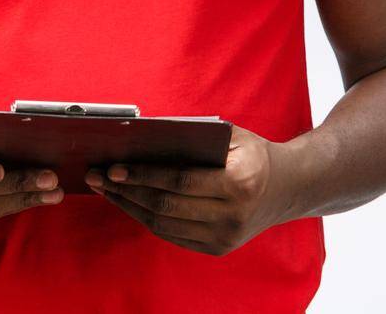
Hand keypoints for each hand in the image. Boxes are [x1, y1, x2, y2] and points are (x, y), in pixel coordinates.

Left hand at [84, 123, 297, 255]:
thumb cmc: (252, 154)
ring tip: (106, 189)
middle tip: (97, 177)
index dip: (143, 175)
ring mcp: (225, 237)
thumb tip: (142, 138)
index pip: (179, 181)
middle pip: (166, 206)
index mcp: (238, 183)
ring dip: (129, 207)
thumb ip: (193, 138)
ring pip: (164, 225)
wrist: (287, 188)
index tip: (114, 167)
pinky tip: (128, 203)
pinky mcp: (217, 248)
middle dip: (126, 191)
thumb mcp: (231, 136)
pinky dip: (146, 219)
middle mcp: (232, 215)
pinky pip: (172, 235)